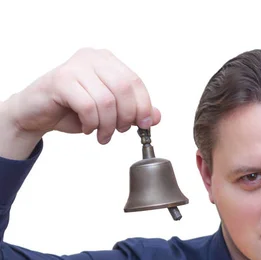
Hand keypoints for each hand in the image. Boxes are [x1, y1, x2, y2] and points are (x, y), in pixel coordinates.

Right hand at [4, 47, 160, 144]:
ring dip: (107, 125)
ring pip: (106, 100)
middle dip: (126, 117)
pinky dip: (91, 123)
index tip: (144, 125)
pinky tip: (87, 128)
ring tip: (102, 135)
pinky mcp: (61, 80)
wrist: (37, 113)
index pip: (136, 82)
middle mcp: (92, 58)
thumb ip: (132, 111)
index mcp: (107, 61)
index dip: (144, 106)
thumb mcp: (109, 112)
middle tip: (119, 131)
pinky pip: (87, 106)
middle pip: (124, 88)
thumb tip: (156, 116)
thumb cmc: (73, 110)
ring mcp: (75, 66)